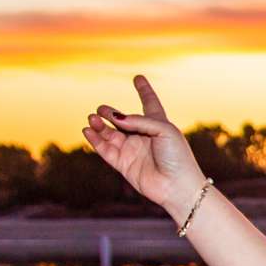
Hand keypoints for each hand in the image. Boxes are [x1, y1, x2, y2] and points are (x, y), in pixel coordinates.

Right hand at [80, 74, 207, 216]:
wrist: (178, 187)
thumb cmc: (178, 157)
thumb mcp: (164, 131)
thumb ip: (139, 121)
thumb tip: (115, 118)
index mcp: (159, 125)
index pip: (150, 104)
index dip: (144, 91)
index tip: (139, 78)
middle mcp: (144, 136)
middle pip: (121, 120)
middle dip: (110, 113)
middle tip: (103, 110)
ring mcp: (132, 150)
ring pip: (110, 134)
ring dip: (100, 125)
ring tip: (93, 118)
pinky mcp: (123, 164)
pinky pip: (105, 149)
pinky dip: (95, 140)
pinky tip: (88, 131)